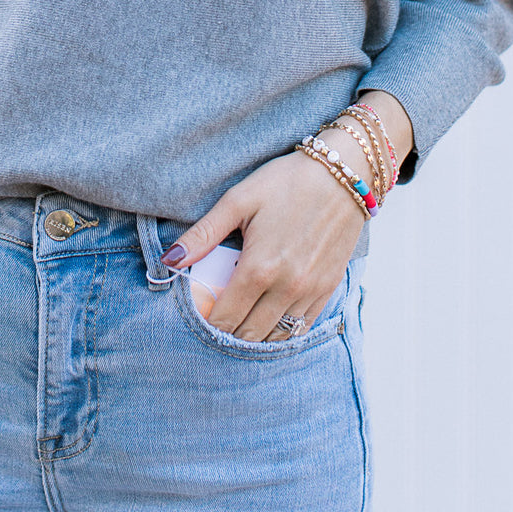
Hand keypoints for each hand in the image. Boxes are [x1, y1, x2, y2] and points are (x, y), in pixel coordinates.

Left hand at [161, 148, 367, 340]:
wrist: (343, 174)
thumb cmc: (287, 182)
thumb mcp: (239, 200)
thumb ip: (203, 234)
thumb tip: (168, 262)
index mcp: (259, 268)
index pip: (224, 319)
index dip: (206, 324)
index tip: (198, 316)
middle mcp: (286, 288)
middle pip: (248, 336)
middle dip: (227, 334)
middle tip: (215, 320)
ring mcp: (311, 291)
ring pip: (276, 337)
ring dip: (255, 336)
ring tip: (240, 319)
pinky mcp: (328, 288)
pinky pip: (302, 327)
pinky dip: (283, 330)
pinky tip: (269, 317)